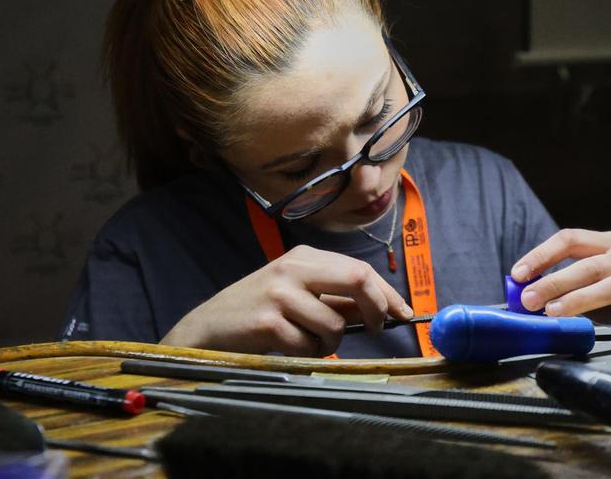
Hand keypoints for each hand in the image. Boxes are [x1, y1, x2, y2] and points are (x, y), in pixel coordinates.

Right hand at [160, 245, 412, 355]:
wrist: (207, 327)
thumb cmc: (258, 311)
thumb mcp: (297, 293)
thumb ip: (334, 298)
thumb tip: (380, 309)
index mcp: (304, 256)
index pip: (359, 269)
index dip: (386, 293)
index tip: (403, 313)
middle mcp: (293, 267)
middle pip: (357, 279)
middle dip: (376, 309)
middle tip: (376, 330)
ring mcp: (279, 293)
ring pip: (334, 323)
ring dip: (329, 342)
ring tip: (305, 340)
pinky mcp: (267, 322)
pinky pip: (308, 346)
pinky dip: (306, 353)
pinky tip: (286, 347)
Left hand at [511, 229, 610, 321]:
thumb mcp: (587, 280)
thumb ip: (559, 284)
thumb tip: (519, 295)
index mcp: (606, 244)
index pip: (570, 239)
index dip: (541, 255)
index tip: (517, 274)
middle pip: (590, 266)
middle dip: (556, 282)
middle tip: (529, 299)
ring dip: (581, 299)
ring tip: (555, 313)